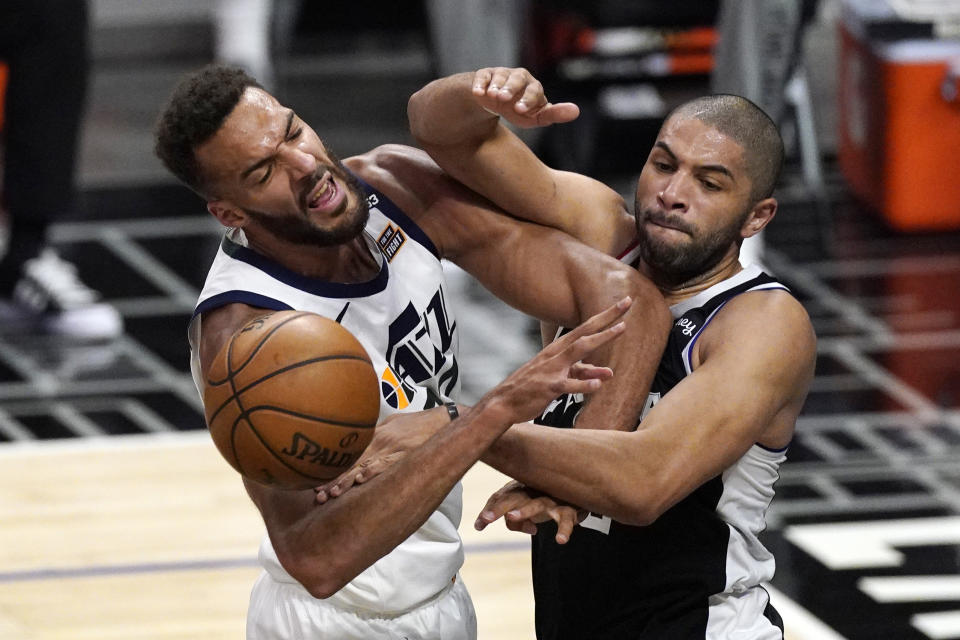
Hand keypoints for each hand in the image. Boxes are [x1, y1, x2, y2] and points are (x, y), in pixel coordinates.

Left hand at [315, 407, 452, 502]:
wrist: (445, 420)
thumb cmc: (419, 424)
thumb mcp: (395, 424)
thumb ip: (378, 434)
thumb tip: (362, 446)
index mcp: (375, 434)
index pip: (349, 455)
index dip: (332, 470)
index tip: (315, 484)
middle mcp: (380, 440)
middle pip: (351, 462)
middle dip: (333, 480)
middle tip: (318, 496)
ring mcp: (391, 447)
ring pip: (363, 466)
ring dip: (347, 482)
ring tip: (332, 494)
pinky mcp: (404, 453)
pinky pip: (385, 464)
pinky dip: (372, 472)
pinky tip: (361, 481)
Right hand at [472, 67, 579, 128]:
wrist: (493, 103)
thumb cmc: (518, 109)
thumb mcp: (535, 117)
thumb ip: (553, 114)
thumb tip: (576, 111)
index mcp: (533, 87)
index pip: (534, 90)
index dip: (527, 99)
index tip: (519, 109)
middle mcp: (519, 77)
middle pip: (517, 79)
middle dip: (511, 88)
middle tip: (503, 99)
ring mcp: (501, 74)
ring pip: (500, 76)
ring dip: (496, 86)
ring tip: (492, 96)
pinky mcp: (485, 75)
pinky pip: (482, 76)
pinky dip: (480, 84)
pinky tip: (478, 93)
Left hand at [474, 481, 586, 543]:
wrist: (573, 491)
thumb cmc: (541, 501)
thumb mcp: (525, 510)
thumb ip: (515, 521)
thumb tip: (521, 526)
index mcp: (518, 492)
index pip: (500, 499)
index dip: (489, 511)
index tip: (479, 525)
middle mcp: (532, 492)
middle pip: (512, 498)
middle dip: (498, 508)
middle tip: (487, 519)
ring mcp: (550, 500)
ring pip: (536, 504)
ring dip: (524, 511)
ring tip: (512, 517)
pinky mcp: (568, 510)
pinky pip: (565, 520)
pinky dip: (564, 530)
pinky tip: (561, 540)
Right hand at [482, 296, 630, 424]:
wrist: (504, 403)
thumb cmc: (532, 387)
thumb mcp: (560, 377)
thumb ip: (584, 373)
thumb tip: (609, 372)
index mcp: (558, 350)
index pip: (585, 328)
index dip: (605, 316)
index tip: (624, 303)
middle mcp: (555, 354)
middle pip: (585, 331)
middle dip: (607, 317)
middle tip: (627, 301)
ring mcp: (551, 369)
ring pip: (579, 351)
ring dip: (601, 339)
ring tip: (621, 329)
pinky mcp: (548, 387)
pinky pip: (568, 384)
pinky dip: (583, 383)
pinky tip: (598, 384)